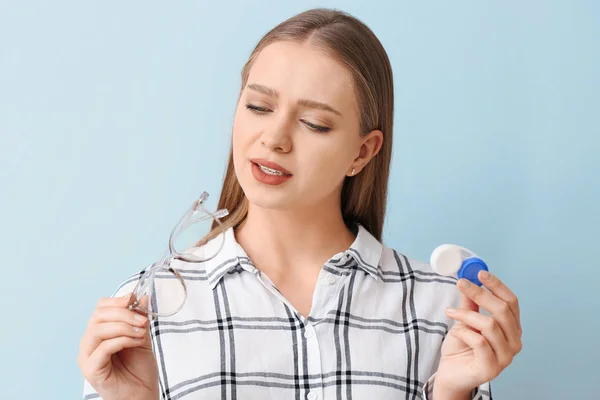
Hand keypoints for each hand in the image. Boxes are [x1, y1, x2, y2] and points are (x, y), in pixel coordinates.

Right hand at [78, 294, 159, 399]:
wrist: (141, 395)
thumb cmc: (139, 370)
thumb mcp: (142, 337)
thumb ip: (140, 319)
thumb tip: (143, 297)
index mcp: (98, 333)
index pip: (100, 308)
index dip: (117, 301)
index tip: (134, 300)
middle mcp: (88, 343)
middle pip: (99, 316)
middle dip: (124, 313)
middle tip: (143, 320)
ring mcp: (87, 357)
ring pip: (99, 329)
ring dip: (124, 326)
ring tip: (141, 332)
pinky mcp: (91, 370)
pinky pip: (104, 347)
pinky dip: (123, 340)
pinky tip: (136, 341)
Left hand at [433, 271, 522, 397]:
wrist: (451, 374)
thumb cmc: (461, 347)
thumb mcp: (465, 320)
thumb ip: (470, 303)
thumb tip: (467, 279)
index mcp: (512, 328)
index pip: (511, 302)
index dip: (497, 285)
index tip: (480, 273)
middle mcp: (514, 342)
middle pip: (502, 310)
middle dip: (480, 294)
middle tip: (461, 284)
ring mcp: (505, 357)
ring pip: (489, 325)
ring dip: (466, 314)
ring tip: (450, 312)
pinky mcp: (491, 368)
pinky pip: (479, 342)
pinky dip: (463, 332)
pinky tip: (455, 332)